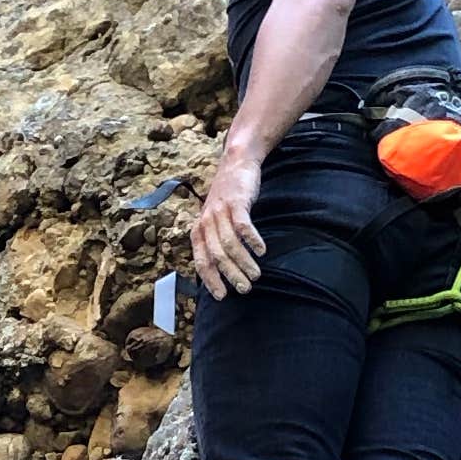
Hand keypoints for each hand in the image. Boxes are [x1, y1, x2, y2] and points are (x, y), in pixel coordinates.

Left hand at [190, 132, 267, 297]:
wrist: (236, 163)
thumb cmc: (227, 197)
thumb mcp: (215, 219)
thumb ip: (215, 240)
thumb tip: (222, 270)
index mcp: (198, 229)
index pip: (201, 261)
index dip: (211, 280)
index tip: (222, 296)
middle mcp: (206, 222)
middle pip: (216, 256)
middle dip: (230, 275)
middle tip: (245, 289)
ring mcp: (220, 211)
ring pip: (229, 244)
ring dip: (243, 262)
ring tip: (256, 275)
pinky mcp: (236, 202)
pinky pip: (242, 226)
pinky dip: (252, 240)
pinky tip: (261, 251)